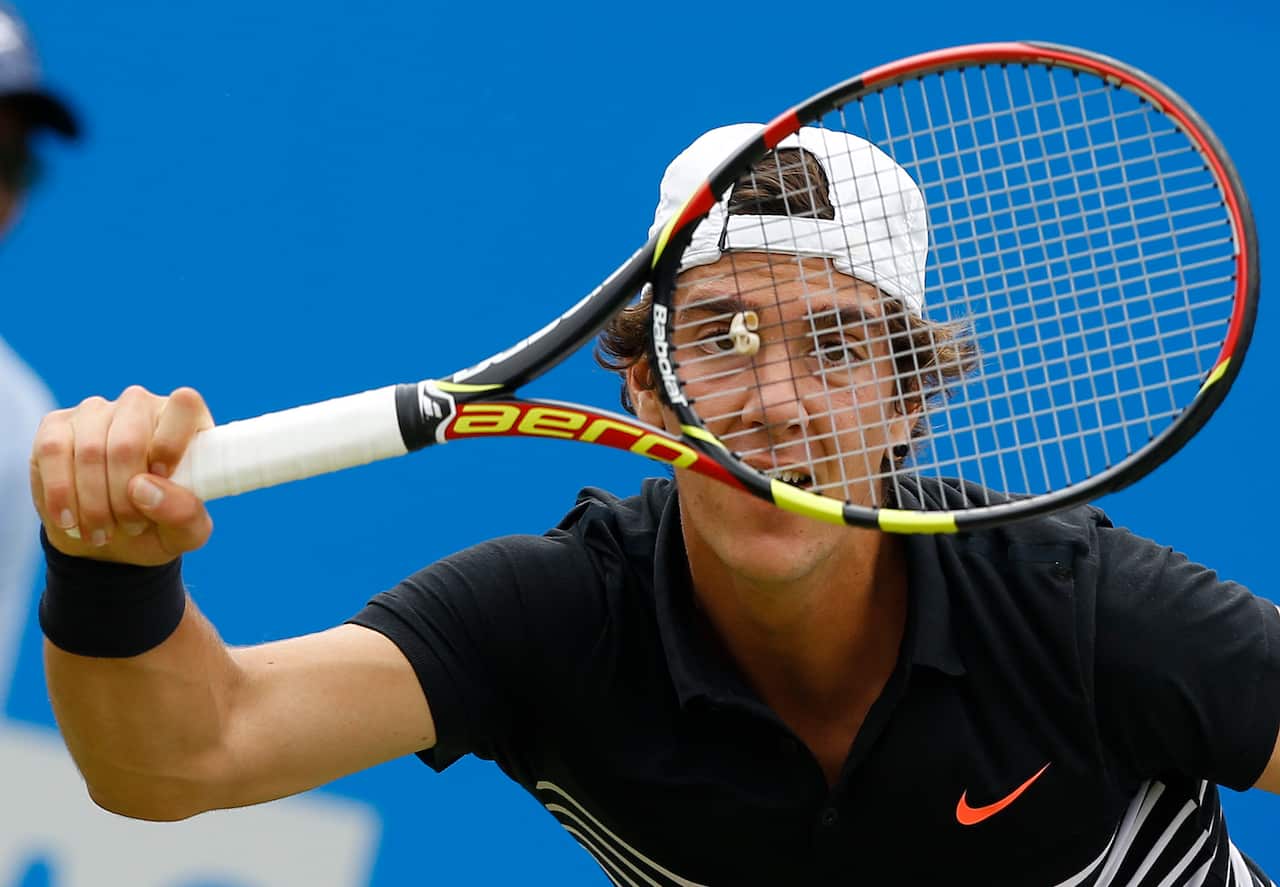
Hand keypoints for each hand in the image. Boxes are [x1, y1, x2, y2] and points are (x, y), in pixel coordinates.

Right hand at [30, 386, 214, 565]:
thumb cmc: (159, 522)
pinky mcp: (56, 425)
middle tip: (131, 526)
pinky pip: (54, 451)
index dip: (172, 444)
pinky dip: (61, 493)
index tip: (163, 479)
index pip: (185, 403)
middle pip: (129, 440)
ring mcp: (96, 411)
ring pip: (91, 450)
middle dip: (125, 495)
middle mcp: (141, 406)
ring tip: (102, 532)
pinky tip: (69, 519)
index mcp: (186, 420)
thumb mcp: (186, 531)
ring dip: (94, 503)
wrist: (111, 535)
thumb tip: (142, 489)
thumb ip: (183, 512)